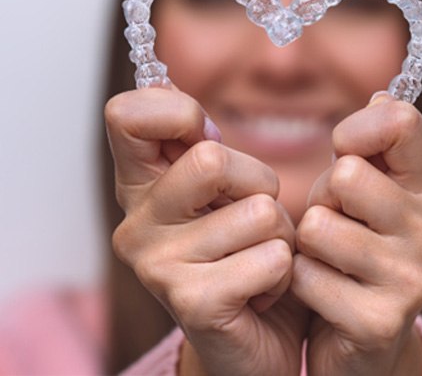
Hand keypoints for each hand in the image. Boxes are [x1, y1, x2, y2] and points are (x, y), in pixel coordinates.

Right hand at [105, 87, 307, 375]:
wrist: (253, 340)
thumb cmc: (244, 251)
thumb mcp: (223, 190)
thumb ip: (200, 144)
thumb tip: (173, 91)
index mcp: (140, 186)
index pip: (126, 115)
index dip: (178, 113)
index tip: (206, 138)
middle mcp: (137, 223)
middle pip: (212, 158)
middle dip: (258, 182)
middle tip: (253, 216)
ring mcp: (158, 265)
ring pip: (258, 211)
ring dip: (280, 233)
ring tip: (259, 257)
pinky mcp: (192, 302)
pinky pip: (272, 258)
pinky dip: (285, 272)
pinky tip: (263, 291)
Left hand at [291, 94, 421, 375]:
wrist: (356, 329)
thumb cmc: (352, 243)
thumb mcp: (362, 188)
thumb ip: (372, 143)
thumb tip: (382, 96)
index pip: (401, 123)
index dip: (356, 130)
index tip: (343, 150)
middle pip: (347, 175)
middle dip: (323, 197)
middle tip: (334, 220)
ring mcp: (411, 279)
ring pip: (317, 226)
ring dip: (306, 242)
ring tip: (326, 256)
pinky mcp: (379, 321)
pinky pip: (304, 275)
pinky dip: (298, 280)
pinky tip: (321, 291)